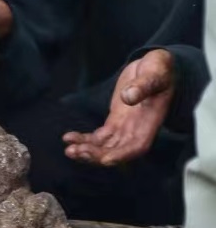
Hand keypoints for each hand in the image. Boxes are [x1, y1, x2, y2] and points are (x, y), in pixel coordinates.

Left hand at [63, 49, 174, 165]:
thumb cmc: (159, 70)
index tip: (105, 160)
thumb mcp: (156, 73)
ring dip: (87, 150)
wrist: (155, 67)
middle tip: (78, 151)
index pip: (137, 146)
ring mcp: (124, 127)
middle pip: (117, 151)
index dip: (122, 155)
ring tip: (70, 150)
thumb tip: (128, 97)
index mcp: (150, 122)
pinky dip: (84, 139)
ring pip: (105, 147)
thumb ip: (143, 85)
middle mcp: (137, 130)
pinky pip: (98, 137)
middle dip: (98, 155)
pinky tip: (68, 138)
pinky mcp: (114, 122)